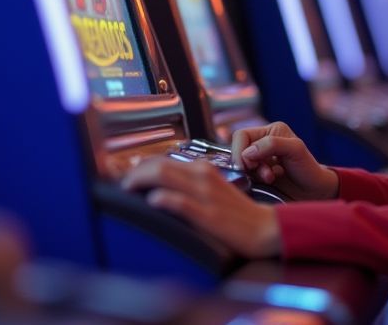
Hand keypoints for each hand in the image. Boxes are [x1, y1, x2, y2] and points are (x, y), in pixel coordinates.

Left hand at [122, 157, 280, 257]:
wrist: (265, 228)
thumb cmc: (240, 213)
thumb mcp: (215, 191)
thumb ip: (193, 184)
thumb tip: (164, 185)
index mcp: (205, 170)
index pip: (165, 160)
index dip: (141, 165)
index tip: (128, 173)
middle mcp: (204, 177)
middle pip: (160, 165)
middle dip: (135, 172)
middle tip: (122, 182)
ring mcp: (205, 195)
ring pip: (166, 177)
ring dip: (141, 180)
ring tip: (128, 188)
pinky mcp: (208, 214)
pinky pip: (180, 202)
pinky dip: (163, 199)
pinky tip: (152, 201)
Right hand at [231, 122, 338, 200]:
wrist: (314, 191)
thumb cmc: (308, 168)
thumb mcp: (295, 149)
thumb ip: (271, 144)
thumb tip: (247, 153)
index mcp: (270, 131)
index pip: (241, 135)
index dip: (240, 150)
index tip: (249, 165)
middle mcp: (263, 142)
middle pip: (238, 150)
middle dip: (246, 164)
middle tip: (262, 173)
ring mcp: (260, 159)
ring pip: (241, 164)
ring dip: (253, 173)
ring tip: (270, 178)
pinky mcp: (258, 174)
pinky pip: (246, 175)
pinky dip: (255, 180)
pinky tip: (270, 181)